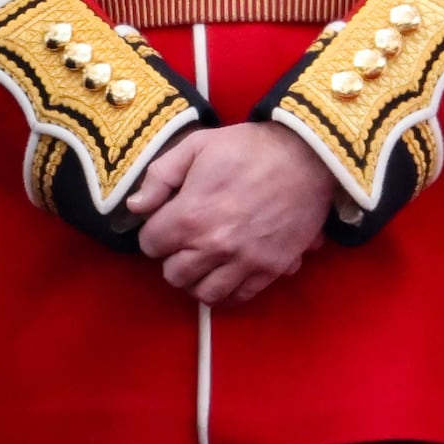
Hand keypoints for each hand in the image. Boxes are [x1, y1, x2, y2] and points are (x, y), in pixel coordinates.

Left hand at [129, 125, 338, 305]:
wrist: (308, 157)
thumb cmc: (247, 148)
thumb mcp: (195, 146)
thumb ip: (159, 177)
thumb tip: (135, 207)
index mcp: (190, 216)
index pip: (150, 245)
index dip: (153, 233)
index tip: (164, 224)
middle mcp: (214, 246)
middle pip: (173, 275)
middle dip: (172, 259)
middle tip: (182, 244)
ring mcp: (245, 261)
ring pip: (204, 293)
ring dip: (197, 280)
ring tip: (201, 263)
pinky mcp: (272, 268)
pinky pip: (241, 297)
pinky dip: (227, 292)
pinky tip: (224, 276)